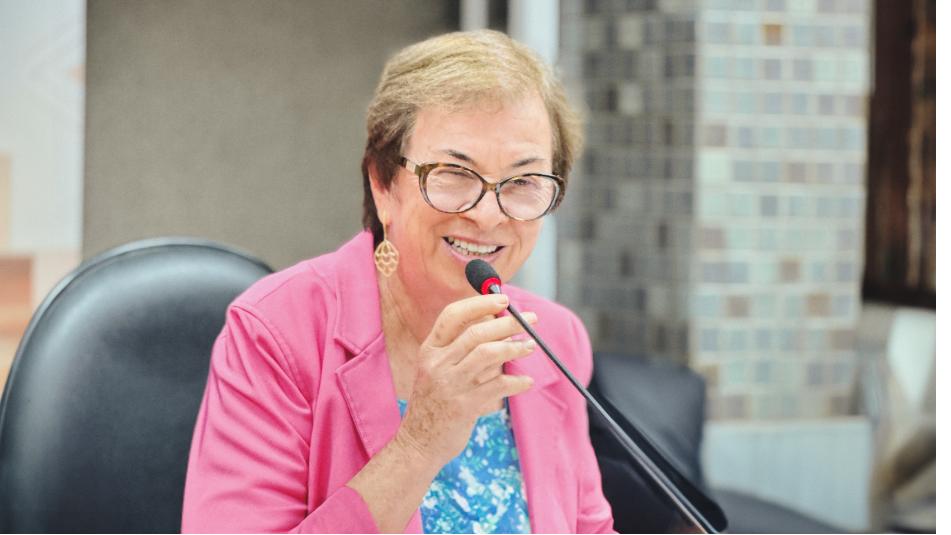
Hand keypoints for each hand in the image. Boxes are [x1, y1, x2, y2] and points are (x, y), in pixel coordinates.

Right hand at [394, 293, 536, 466]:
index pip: (453, 316)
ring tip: (530, 346)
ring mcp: (450, 385)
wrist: (418, 443)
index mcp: (429, 350)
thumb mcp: (437, 370)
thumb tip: (500, 326)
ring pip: (489, 354)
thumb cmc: (435, 402)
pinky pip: (498, 386)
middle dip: (508, 323)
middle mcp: (437, 364)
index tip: (504, 300)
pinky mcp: (464, 407)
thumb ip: (462, 350)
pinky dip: (517, 381)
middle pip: (477, 332)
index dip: (480, 304)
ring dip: (515, 347)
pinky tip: (526, 381)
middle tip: (531, 320)